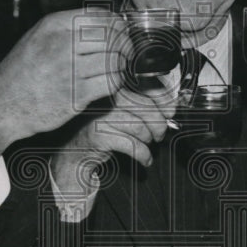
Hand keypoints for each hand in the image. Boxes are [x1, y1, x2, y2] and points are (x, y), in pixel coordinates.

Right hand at [0, 8, 127, 153]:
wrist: (2, 104)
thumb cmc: (21, 72)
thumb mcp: (37, 37)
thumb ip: (66, 28)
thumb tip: (104, 23)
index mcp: (53, 26)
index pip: (99, 15)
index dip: (117, 23)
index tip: (120, 32)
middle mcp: (62, 43)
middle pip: (111, 35)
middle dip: (124, 43)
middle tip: (125, 51)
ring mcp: (70, 69)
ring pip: (115, 58)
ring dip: (120, 64)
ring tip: (116, 68)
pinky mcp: (76, 94)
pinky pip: (111, 82)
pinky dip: (116, 82)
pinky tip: (109, 83)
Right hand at [52, 86, 178, 186]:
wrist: (76, 148)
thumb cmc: (102, 127)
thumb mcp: (122, 110)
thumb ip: (145, 104)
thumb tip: (171, 108)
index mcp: (115, 86)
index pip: (147, 87)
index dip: (164, 101)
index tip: (170, 112)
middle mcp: (106, 97)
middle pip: (147, 108)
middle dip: (159, 125)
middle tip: (159, 134)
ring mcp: (101, 115)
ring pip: (141, 128)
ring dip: (150, 140)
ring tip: (149, 144)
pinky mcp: (99, 135)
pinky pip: (133, 146)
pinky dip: (144, 155)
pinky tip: (145, 159)